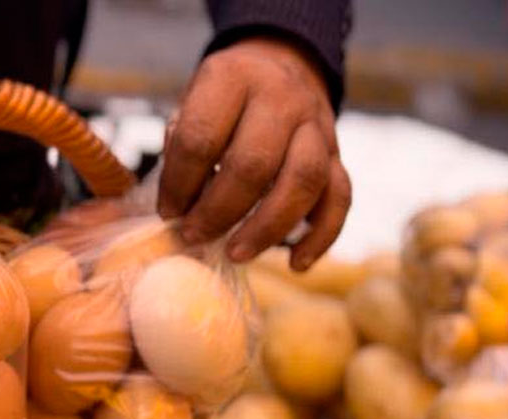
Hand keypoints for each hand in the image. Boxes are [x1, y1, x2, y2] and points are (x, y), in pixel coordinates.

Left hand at [158, 38, 351, 269]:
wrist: (279, 65)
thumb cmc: (222, 101)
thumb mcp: (191, 104)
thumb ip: (181, 146)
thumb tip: (178, 207)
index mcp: (232, 78)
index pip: (201, 139)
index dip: (179, 184)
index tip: (168, 213)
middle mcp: (280, 96)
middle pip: (254, 164)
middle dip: (218, 211)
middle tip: (193, 236)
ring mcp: (316, 124)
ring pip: (303, 181)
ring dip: (267, 227)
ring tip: (235, 253)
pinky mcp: (337, 153)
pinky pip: (339, 197)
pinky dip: (320, 236)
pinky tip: (296, 264)